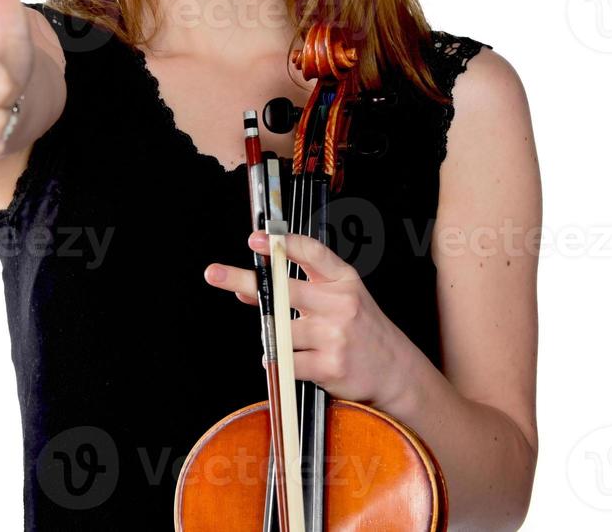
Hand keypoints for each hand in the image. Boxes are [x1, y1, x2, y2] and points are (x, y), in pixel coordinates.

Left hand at [203, 230, 414, 408]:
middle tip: (214, 273)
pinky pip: (286, 361)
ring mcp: (335, 335)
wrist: (397, 373)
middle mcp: (340, 304)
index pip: (312, 253)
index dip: (282, 244)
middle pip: (283, 289)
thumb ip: (299, 290)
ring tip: (293, 342)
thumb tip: (245, 292)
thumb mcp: (338, 300)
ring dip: (272, 336)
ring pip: (278, 330)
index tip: (257, 238)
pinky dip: (280, 362)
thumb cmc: (360, 330)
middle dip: (244, 281)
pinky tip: (295, 361)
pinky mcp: (329, 366)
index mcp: (343, 281)